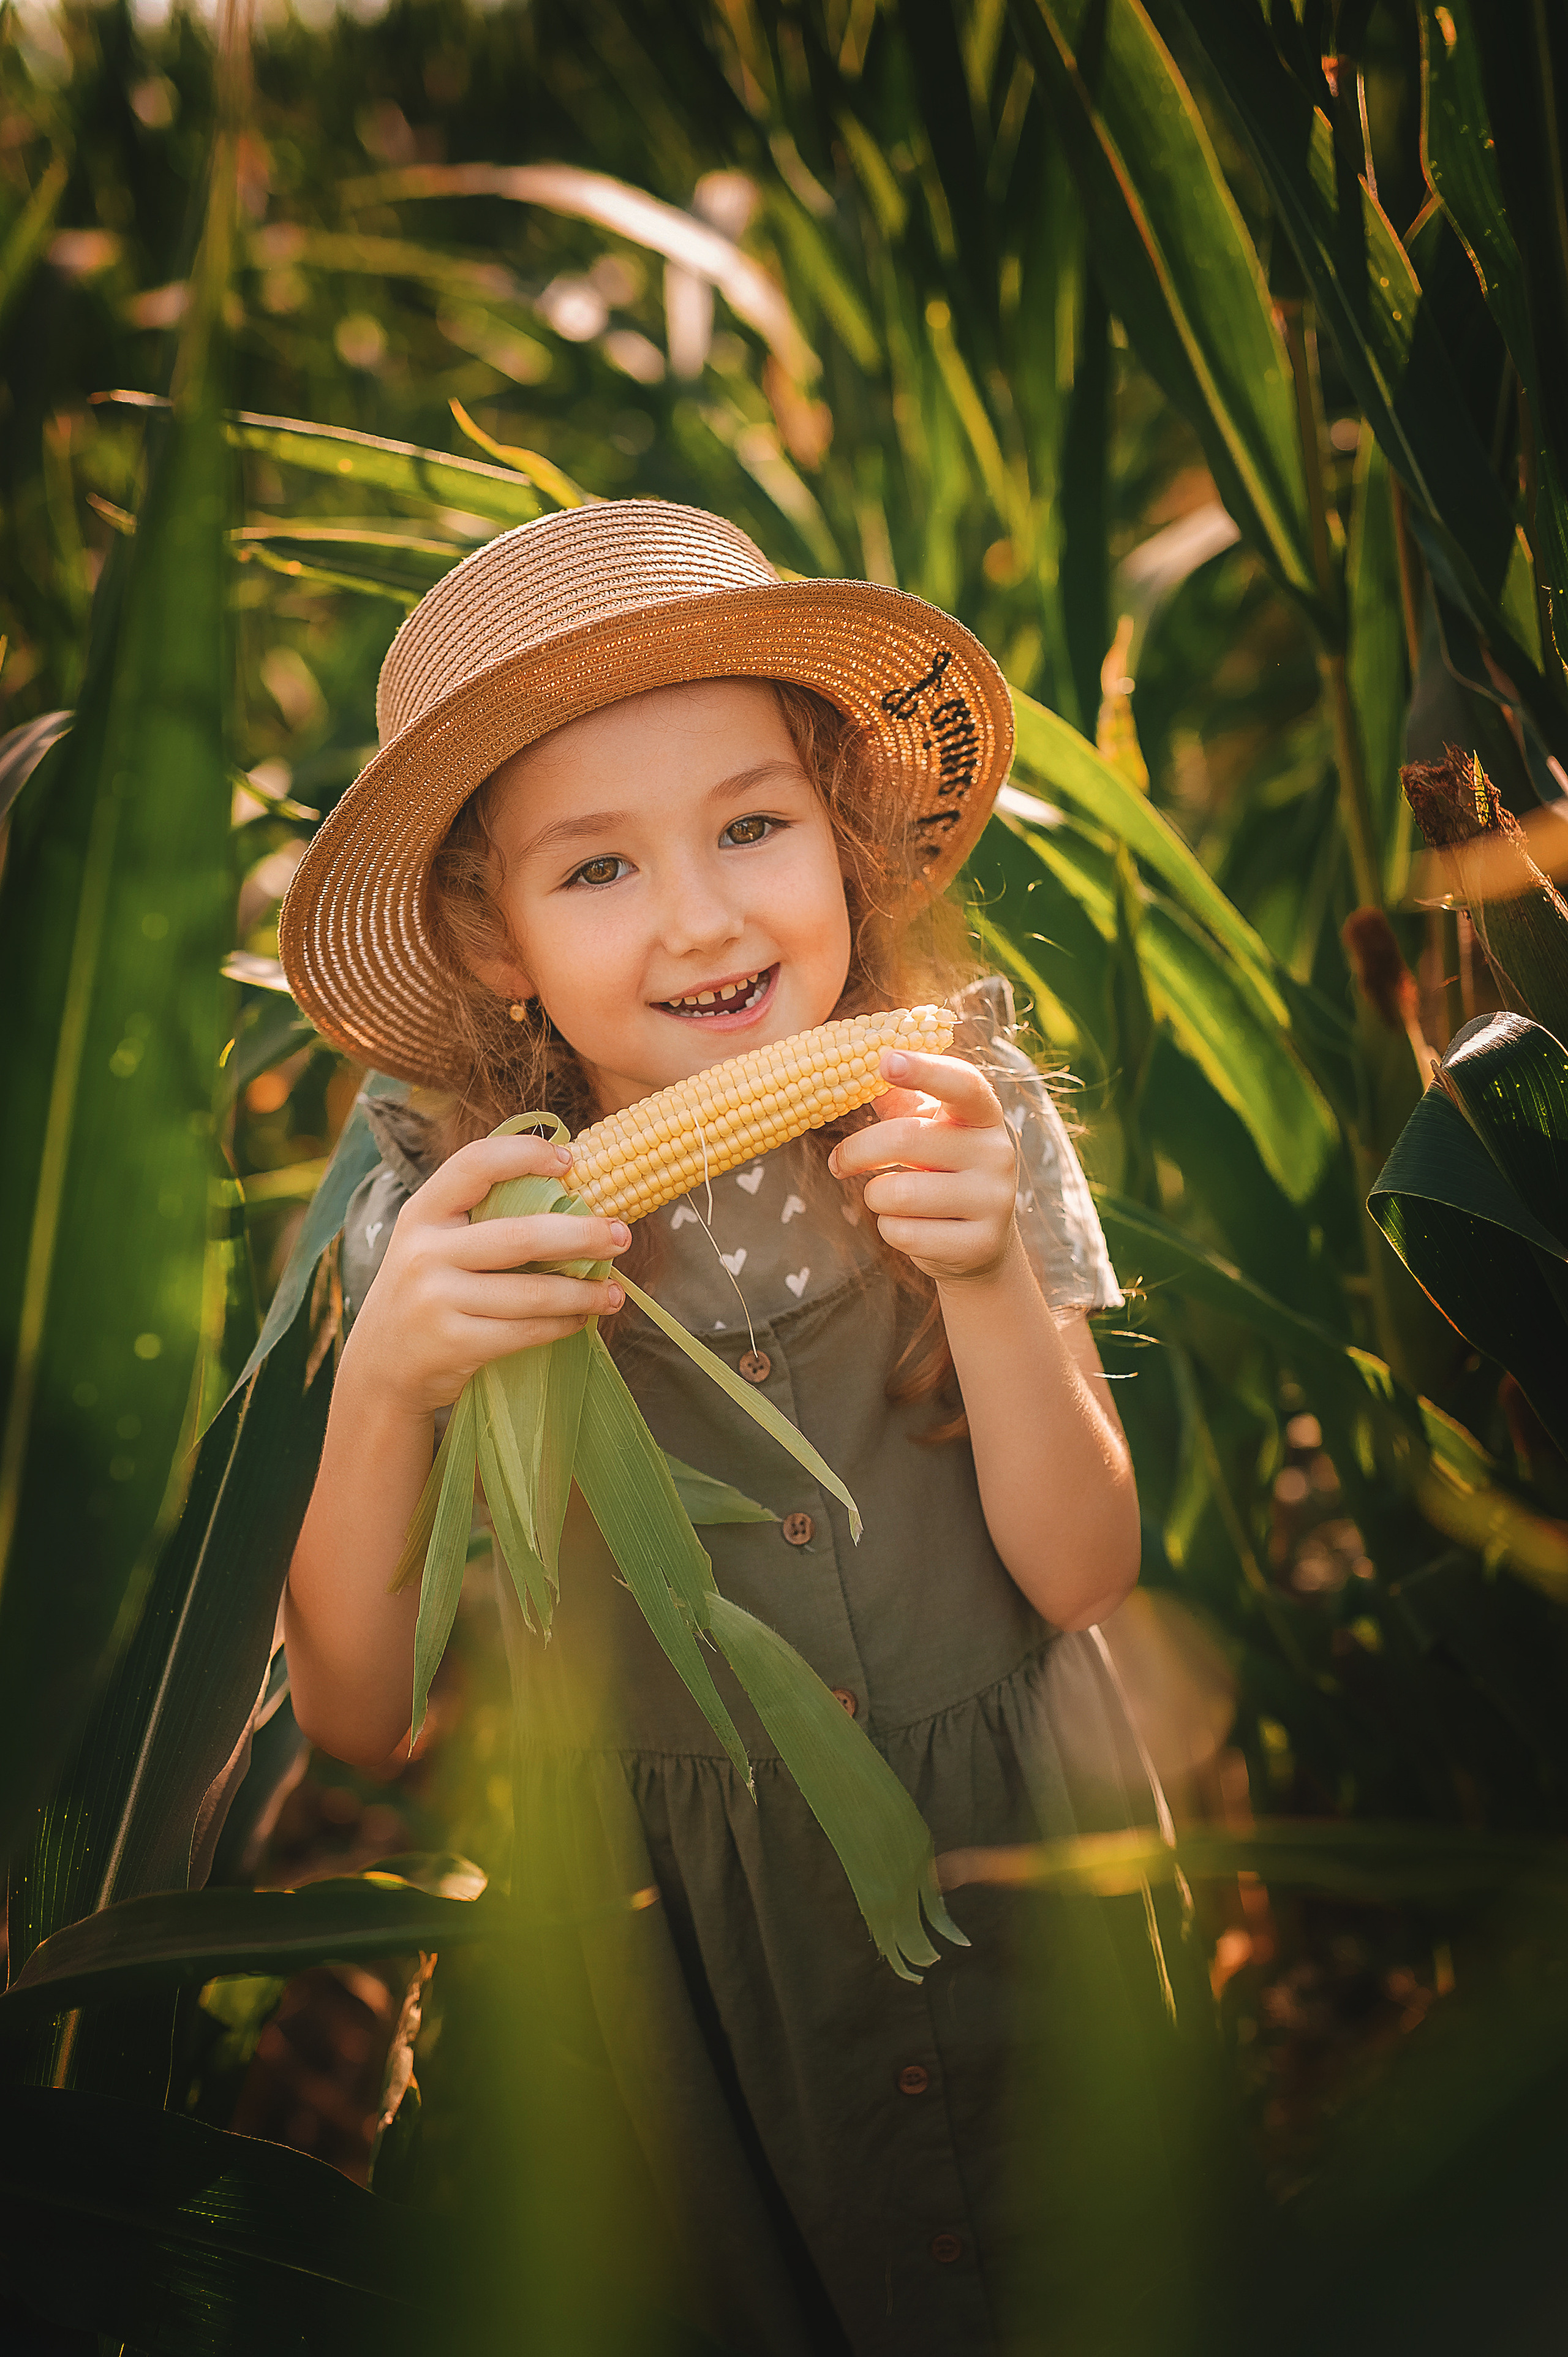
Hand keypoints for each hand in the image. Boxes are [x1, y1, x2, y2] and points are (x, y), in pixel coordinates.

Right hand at [343, 1133, 630, 1418]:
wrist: (382, 1364)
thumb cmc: (428, 1289)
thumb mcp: (433, 1241)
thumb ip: (479, 1216)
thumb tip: (572, 1190)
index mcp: (422, 1213)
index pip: (475, 1165)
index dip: (525, 1155)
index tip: (570, 1161)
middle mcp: (424, 1252)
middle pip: (521, 1236)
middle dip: (581, 1235)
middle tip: (621, 1234)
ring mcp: (437, 1300)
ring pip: (532, 1292)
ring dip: (584, 1292)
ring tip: (615, 1292)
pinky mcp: (455, 1343)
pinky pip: (526, 1331)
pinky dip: (563, 1324)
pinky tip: (582, 1318)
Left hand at [827, 1051, 1017, 1286]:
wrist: (979, 1244)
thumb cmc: (939, 1173)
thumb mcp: (929, 1131)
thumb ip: (899, 1100)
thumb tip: (852, 1064)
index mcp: (984, 1115)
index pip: (962, 1084)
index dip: (925, 1070)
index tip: (886, 1060)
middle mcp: (997, 1152)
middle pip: (904, 1139)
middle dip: (856, 1151)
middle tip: (839, 1163)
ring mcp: (994, 1200)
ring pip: (898, 1193)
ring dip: (875, 1196)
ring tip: (890, 1198)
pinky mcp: (979, 1244)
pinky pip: (903, 1233)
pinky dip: (889, 1229)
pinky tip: (911, 1227)